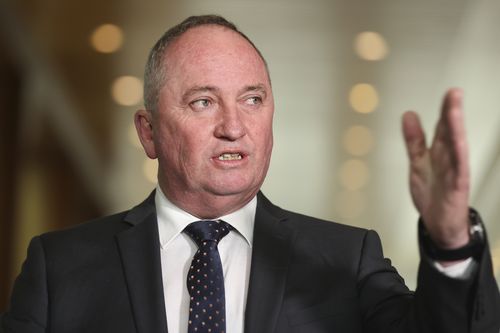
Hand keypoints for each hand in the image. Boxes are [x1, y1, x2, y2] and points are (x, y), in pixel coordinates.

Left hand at [402, 88, 469, 249]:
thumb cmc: (433, 195)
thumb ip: (414, 140)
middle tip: (454, 94)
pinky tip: (459, 143)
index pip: (443, 127)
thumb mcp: (417, 162)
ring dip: (456, 129)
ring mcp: (454, 173)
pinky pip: (458, 169)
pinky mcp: (456, 187)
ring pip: (456, 147)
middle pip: (451, 133)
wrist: (438, 225)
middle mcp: (449, 160)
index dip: (446, 109)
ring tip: (455, 112)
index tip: (450, 92)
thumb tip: (409, 115)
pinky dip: (458, 156)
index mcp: (440, 153)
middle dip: (453, 113)